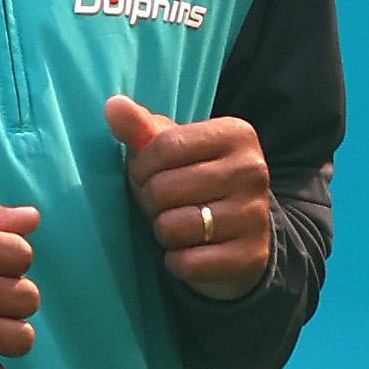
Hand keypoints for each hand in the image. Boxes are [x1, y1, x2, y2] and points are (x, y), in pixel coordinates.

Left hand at [103, 95, 270, 299]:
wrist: (241, 233)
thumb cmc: (193, 180)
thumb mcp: (171, 149)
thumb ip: (140, 128)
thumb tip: (113, 105)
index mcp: (236, 134)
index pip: (164, 146)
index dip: (140, 167)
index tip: (146, 175)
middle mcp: (252, 171)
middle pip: (164, 188)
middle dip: (150, 201)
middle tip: (163, 205)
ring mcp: (255, 215)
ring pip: (173, 227)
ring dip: (163, 232)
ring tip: (178, 226)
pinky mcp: (250, 257)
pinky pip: (188, 263)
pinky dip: (177, 262)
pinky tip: (189, 252)